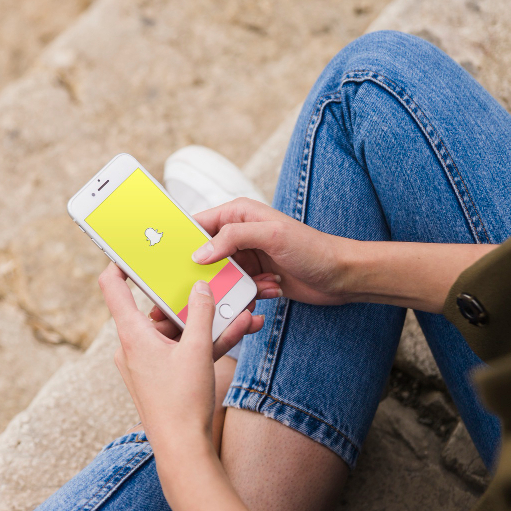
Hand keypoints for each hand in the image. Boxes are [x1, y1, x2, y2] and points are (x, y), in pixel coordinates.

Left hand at [99, 264, 259, 448]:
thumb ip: (201, 313)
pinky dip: (207, 341)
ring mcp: (147, 362)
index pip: (113, 286)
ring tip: (241, 309)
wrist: (183, 450)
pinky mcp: (162, 375)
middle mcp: (133, 346)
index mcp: (132, 335)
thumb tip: (200, 287)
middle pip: (157, 308)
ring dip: (208, 320)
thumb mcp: (198, 350)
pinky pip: (184, 349)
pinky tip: (239, 329)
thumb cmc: (182, 403)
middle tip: (210, 278)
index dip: (120, 263)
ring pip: (178, 330)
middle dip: (190, 296)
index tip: (136, 247)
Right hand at [191, 197, 352, 305]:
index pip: (199, 224)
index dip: (182, 242)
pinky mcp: (256, 278)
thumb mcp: (272, 235)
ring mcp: (247, 258)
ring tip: (257, 285)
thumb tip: (200, 253)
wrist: (342, 276)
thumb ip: (233, 238)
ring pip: (221, 278)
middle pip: (205, 256)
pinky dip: (250, 296)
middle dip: (205, 274)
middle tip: (202, 288)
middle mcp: (239, 235)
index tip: (168, 261)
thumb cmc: (313, 248)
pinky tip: (273, 289)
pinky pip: (238, 291)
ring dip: (233, 287)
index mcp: (238, 214)